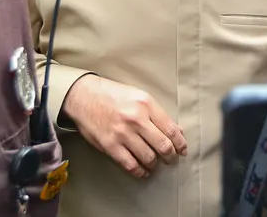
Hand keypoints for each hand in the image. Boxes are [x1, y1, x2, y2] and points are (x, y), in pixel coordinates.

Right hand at [64, 75, 187, 177]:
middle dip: (171, 156)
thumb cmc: (112, 94)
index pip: (171, 129)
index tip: (183, 150)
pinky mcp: (110, 146)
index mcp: (146, 104)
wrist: (83, 96)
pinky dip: (140, 172)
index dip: (180, 143)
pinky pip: (130, 164)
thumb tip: (176, 130)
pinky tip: (143, 171)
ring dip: (155, 164)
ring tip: (156, 164)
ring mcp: (123, 134)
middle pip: (163, 146)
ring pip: (148, 157)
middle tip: (172, 159)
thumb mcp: (138, 96)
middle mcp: (136, 119)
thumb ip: (156, 113)